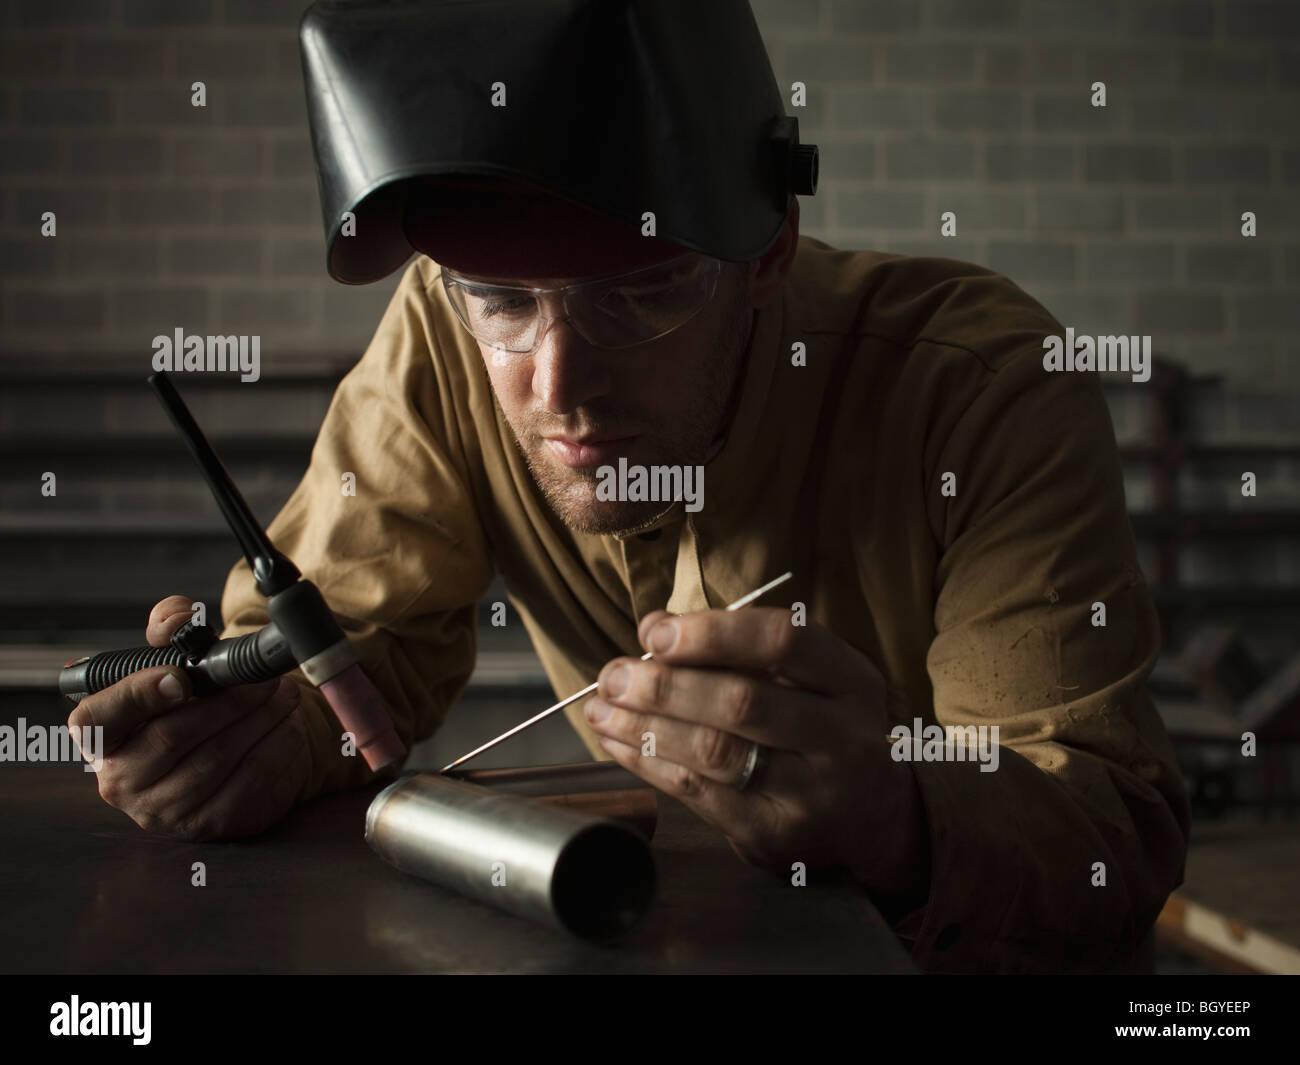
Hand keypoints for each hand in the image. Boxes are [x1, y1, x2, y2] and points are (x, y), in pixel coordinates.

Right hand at [66, 595, 312, 840]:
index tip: (181, 678)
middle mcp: (121, 780)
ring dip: (261, 721)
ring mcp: (162, 810)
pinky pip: (248, 783)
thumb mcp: (174, 660)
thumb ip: (169, 628)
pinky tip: (289, 726)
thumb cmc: (191, 704)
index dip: (138, 696)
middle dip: (229, 701)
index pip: (97, 719)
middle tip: (264, 679)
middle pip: (174, 736)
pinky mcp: (206, 825)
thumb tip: (177, 617)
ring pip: (218, 759)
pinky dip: (276, 749)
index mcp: (99, 737)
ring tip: (285, 695)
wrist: (222, 751)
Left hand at [586, 606, 926, 895]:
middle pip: (743, 702)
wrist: (871, 816)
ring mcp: (811, 792)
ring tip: (602, 707)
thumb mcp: (802, 679)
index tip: (657, 632)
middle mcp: (842, 737)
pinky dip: (650, 763)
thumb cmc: (819, 725)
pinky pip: (701, 794)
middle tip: (613, 674)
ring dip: (646, 726)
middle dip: (665, 685)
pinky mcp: (775, 833)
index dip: (715, 633)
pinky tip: (620, 743)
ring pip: (716, 752)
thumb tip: (656, 627)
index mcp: (851, 681)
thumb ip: (735, 648)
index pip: (785, 642)